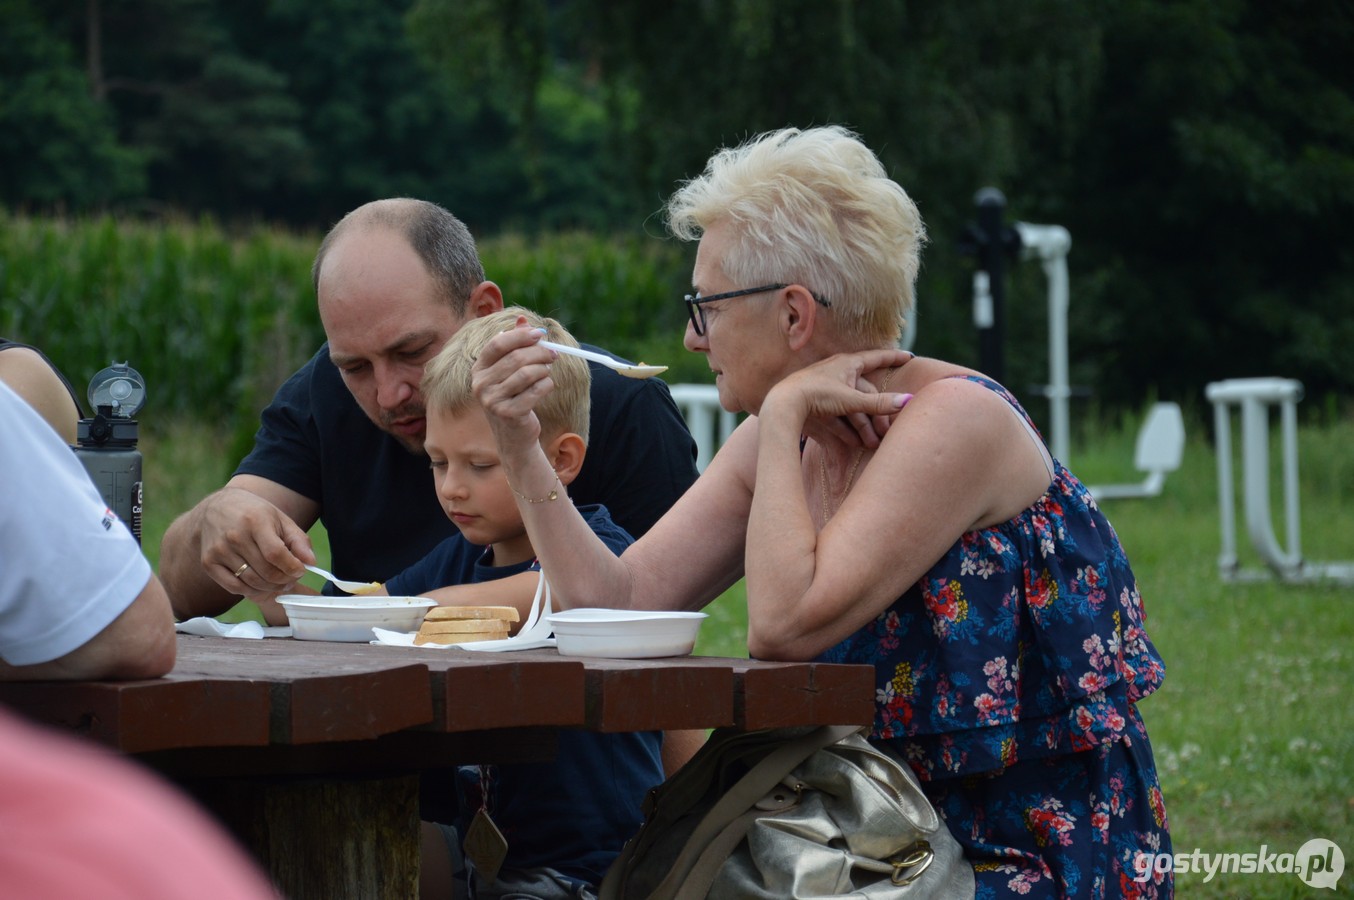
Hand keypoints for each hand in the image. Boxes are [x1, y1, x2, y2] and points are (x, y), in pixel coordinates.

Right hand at [197, 487, 313, 598]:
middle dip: (284, 580)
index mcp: (255, 521)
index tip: (300, 570)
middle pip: (265, 571)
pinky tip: (259, 584)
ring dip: (270, 587)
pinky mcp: (208, 562)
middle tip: (291, 578)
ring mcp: (219, 550)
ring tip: (278, 582)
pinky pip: (234, 587)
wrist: (216, 508)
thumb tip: (310, 563)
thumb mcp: (280, 519)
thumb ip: (298, 540)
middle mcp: (234, 536)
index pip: (276, 554)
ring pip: (251, 582)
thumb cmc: (254, 514)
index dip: (292, 567)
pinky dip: (251, 590)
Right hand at [471, 317, 552, 459]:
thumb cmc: (513, 397)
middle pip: (516, 358)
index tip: (540, 334)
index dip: (520, 336)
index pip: (498, 344)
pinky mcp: (508, 414)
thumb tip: (522, 319)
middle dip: (540, 353)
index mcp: (478, 369)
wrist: (514, 435)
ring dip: (543, 370)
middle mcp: (480, 384)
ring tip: (547, 372)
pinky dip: (546, 385)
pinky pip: (535, 391)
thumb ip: (515, 344)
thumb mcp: (510, 370)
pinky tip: (546, 387)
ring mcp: (492, 400)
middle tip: (554, 353)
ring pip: (527, 373)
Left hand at [766, 349, 913, 449]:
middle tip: (884, 434)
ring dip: (862, 426)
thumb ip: (879, 403)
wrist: (782, 404)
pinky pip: (837, 415)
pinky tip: (853, 443)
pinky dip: (846, 428)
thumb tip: (909, 400)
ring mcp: (826, 388)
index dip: (893, 358)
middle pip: (865, 392)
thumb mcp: (851, 400)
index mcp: (847, 364)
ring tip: (870, 444)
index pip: (876, 358)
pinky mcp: (816, 403)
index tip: (908, 357)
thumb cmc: (816, 394)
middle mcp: (838, 372)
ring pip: (851, 406)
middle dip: (876, 414)